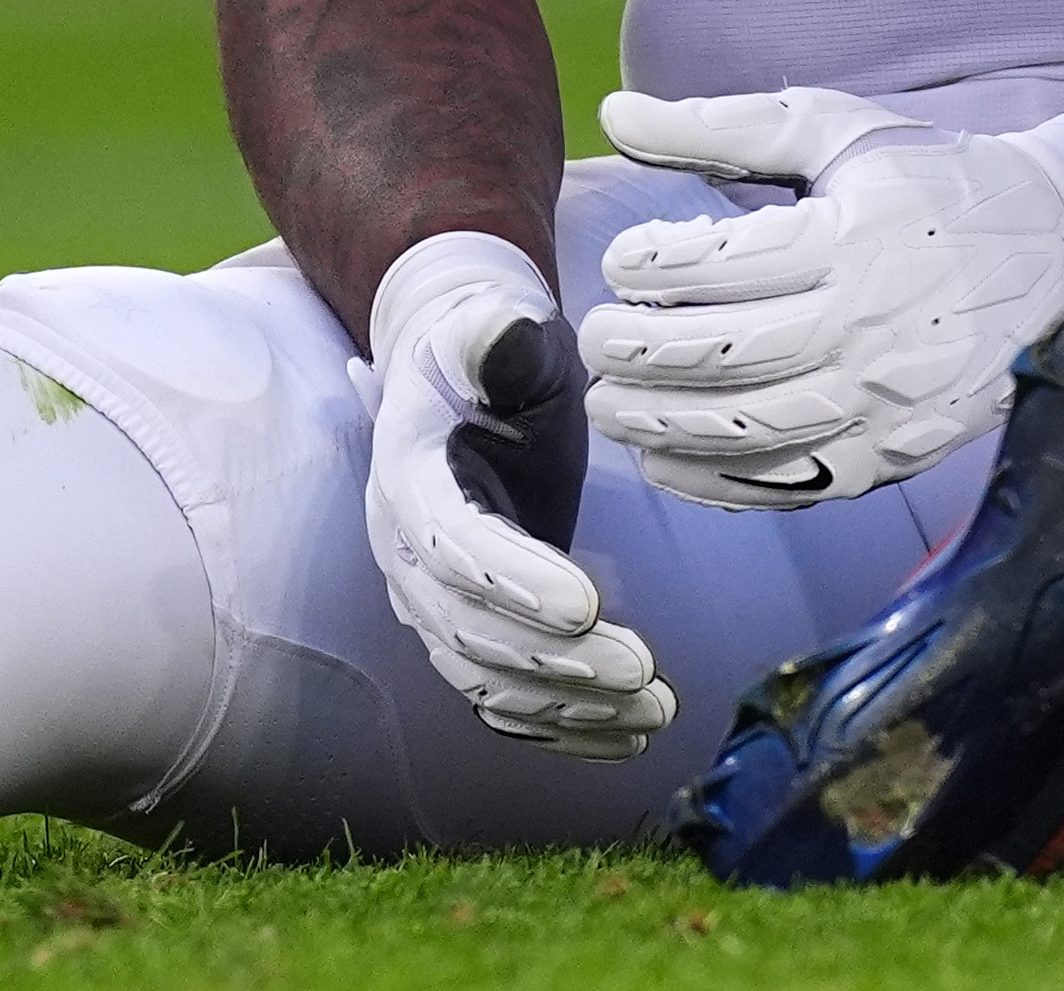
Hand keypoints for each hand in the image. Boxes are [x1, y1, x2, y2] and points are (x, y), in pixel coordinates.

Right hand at [358, 233, 671, 757]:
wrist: (459, 380)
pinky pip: (504, 701)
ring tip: (657, 709)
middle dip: (557, 661)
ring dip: (570, 706)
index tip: (587, 605)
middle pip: (470, 630)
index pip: (452, 546)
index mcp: (408, 479)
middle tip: (643, 671)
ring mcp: (431, 603)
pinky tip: (631, 735)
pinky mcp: (469, 631)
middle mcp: (406, 554)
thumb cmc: (488, 351)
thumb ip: (498, 337)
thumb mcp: (493, 330)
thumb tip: (503, 327)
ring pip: (487, 680)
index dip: (513, 581)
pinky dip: (563, 729)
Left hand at [581, 87, 1063, 509]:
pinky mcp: (897, 455)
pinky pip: (793, 485)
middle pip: (730, 354)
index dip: (657, 266)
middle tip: (593, 342)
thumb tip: (614, 115)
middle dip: (641, 352)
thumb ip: (723, 126)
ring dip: (664, 424)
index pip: (730, 263)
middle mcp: (873, 327)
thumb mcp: (838, 131)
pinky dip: (718, 483)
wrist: (1060, 252)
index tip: (620, 263)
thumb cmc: (934, 181)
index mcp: (857, 239)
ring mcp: (888, 402)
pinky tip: (667, 460)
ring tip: (610, 406)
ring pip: (753, 429)